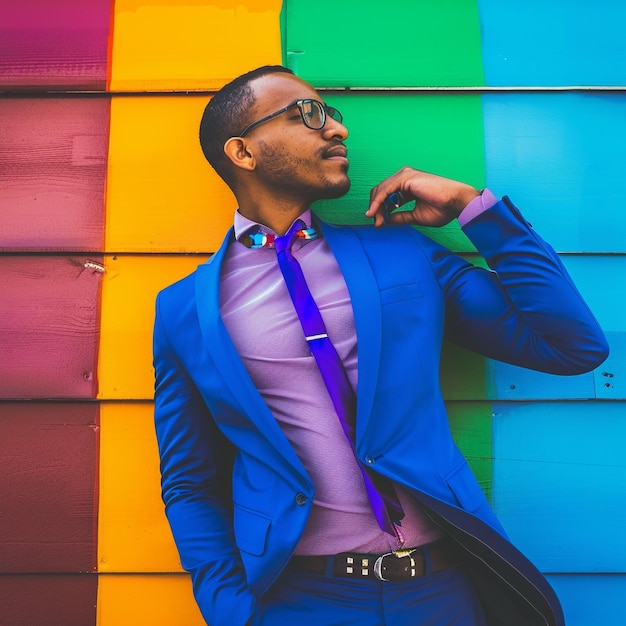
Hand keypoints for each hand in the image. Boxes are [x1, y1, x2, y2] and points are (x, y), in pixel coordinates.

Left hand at [365, 167, 479, 227]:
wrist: (456, 203)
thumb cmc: (443, 209)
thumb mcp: (415, 216)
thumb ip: (399, 217)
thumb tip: (385, 221)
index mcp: (408, 186)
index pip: (387, 196)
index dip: (380, 209)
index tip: (379, 223)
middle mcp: (405, 178)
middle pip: (381, 192)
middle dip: (376, 209)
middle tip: (377, 224)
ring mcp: (405, 176)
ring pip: (381, 191)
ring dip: (376, 208)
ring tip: (378, 221)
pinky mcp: (405, 177)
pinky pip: (385, 190)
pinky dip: (378, 202)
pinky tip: (375, 212)